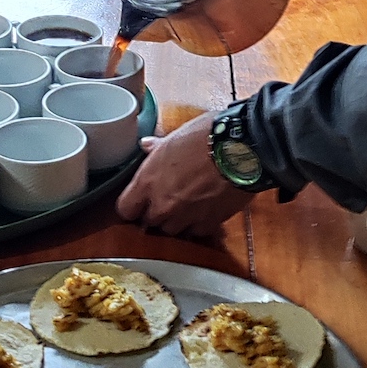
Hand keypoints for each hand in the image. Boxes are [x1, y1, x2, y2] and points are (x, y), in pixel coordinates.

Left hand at [116, 114, 247, 236]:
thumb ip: (157, 148)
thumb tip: (146, 145)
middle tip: (168, 198)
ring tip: (189, 204)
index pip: (125, 209)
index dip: (132, 206)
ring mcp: (186, 217)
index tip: (138, 201)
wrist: (241, 147)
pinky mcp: (209, 224)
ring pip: (172, 230)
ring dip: (177, 220)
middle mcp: (163, 205)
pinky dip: (199, 223)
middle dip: (156, 213)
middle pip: (149, 223)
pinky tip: (207, 208)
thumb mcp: (176, 136)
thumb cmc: (207, 136)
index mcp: (148, 182)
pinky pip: (197, 231)